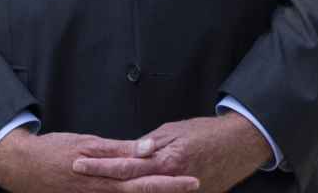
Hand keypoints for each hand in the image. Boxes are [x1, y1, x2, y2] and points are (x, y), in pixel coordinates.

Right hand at [0, 128, 197, 191]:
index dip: (169, 182)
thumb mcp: (89, 143)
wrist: (21, 167)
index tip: (192, 180)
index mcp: (105, 178)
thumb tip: (149, 148)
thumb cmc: (56, 151)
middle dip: (168, 191)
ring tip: (176, 190)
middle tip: (194, 185)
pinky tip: (146, 192)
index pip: (144, 182)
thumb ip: (120, 149)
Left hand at [71, 113, 270, 192]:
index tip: (78, 161)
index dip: (100, 164)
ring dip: (119, 191)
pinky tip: (129, 190)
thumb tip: (131, 152)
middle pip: (126, 186)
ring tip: (98, 186)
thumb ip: (151, 143)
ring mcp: (179, 192)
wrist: (240, 144)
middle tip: (77, 175)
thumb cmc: (208, 133)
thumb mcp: (176, 131)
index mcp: (165, 161)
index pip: (124, 165)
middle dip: (100, 181)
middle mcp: (169, 181)